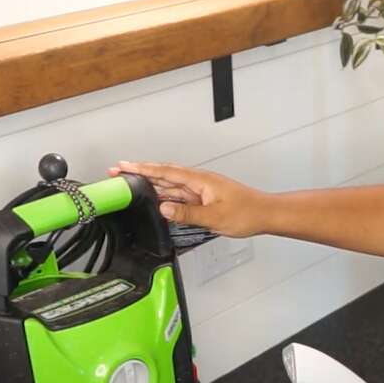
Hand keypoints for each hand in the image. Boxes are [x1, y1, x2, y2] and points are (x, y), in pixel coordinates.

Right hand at [108, 161, 266, 237]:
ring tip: (128, 184)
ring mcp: (201, 190)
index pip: (166, 172)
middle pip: (164, 175)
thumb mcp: (215, 217)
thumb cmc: (247, 213)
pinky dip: (165, 196)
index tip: (123, 166)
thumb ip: (187, 213)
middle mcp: (199, 182)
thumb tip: (163, 208)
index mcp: (200, 180)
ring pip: (171, 186)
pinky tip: (155, 201)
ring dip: (150, 184)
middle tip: (117, 172)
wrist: (266, 214)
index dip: (143, 169)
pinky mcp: (205, 199)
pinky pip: (180, 196)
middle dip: (140, 173)